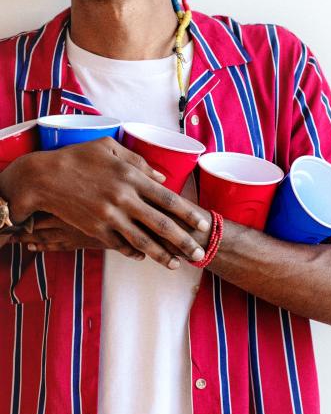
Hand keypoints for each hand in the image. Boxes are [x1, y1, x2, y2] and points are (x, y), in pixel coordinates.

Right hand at [0, 138, 209, 268]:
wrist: (44, 178)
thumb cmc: (78, 157)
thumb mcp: (109, 148)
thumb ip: (139, 162)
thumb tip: (162, 177)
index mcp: (131, 177)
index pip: (168, 199)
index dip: (187, 214)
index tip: (202, 224)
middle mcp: (124, 199)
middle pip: (161, 224)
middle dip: (183, 241)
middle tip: (198, 253)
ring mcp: (110, 217)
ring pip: (142, 241)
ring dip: (162, 255)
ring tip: (176, 264)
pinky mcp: (95, 229)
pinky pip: (119, 244)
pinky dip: (133, 252)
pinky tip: (144, 257)